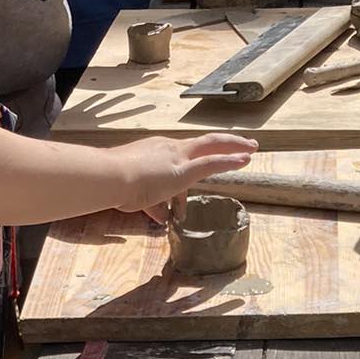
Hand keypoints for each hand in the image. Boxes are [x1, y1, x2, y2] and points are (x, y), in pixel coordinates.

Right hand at [112, 132, 256, 222]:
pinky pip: (211, 163)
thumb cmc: (113, 185)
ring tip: (251, 148)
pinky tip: (245, 159)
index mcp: (155, 151)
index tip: (210, 155)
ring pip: (212, 146)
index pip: (181, 153)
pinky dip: (230, 160)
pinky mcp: (182, 170)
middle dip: (225, 142)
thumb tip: (162, 217)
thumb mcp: (135, 196)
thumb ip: (152, 205)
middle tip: (244, 143)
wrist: (108, 178)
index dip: (199, 155)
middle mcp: (168, 148)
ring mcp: (176, 157)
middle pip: (203, 142)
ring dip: (234, 146)